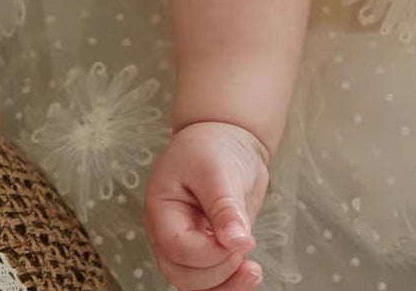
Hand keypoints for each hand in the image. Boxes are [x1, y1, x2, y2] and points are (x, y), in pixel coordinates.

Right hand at [144, 121, 269, 289]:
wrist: (227, 138)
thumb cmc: (212, 147)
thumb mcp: (217, 169)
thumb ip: (225, 206)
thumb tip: (237, 242)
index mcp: (161, 212)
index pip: (178, 248)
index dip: (209, 252)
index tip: (240, 239)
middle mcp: (170, 235)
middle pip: (183, 274)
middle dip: (216, 273)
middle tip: (246, 249)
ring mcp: (190, 245)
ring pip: (197, 284)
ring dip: (225, 285)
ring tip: (254, 273)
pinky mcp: (210, 249)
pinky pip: (214, 279)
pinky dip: (231, 283)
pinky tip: (251, 275)